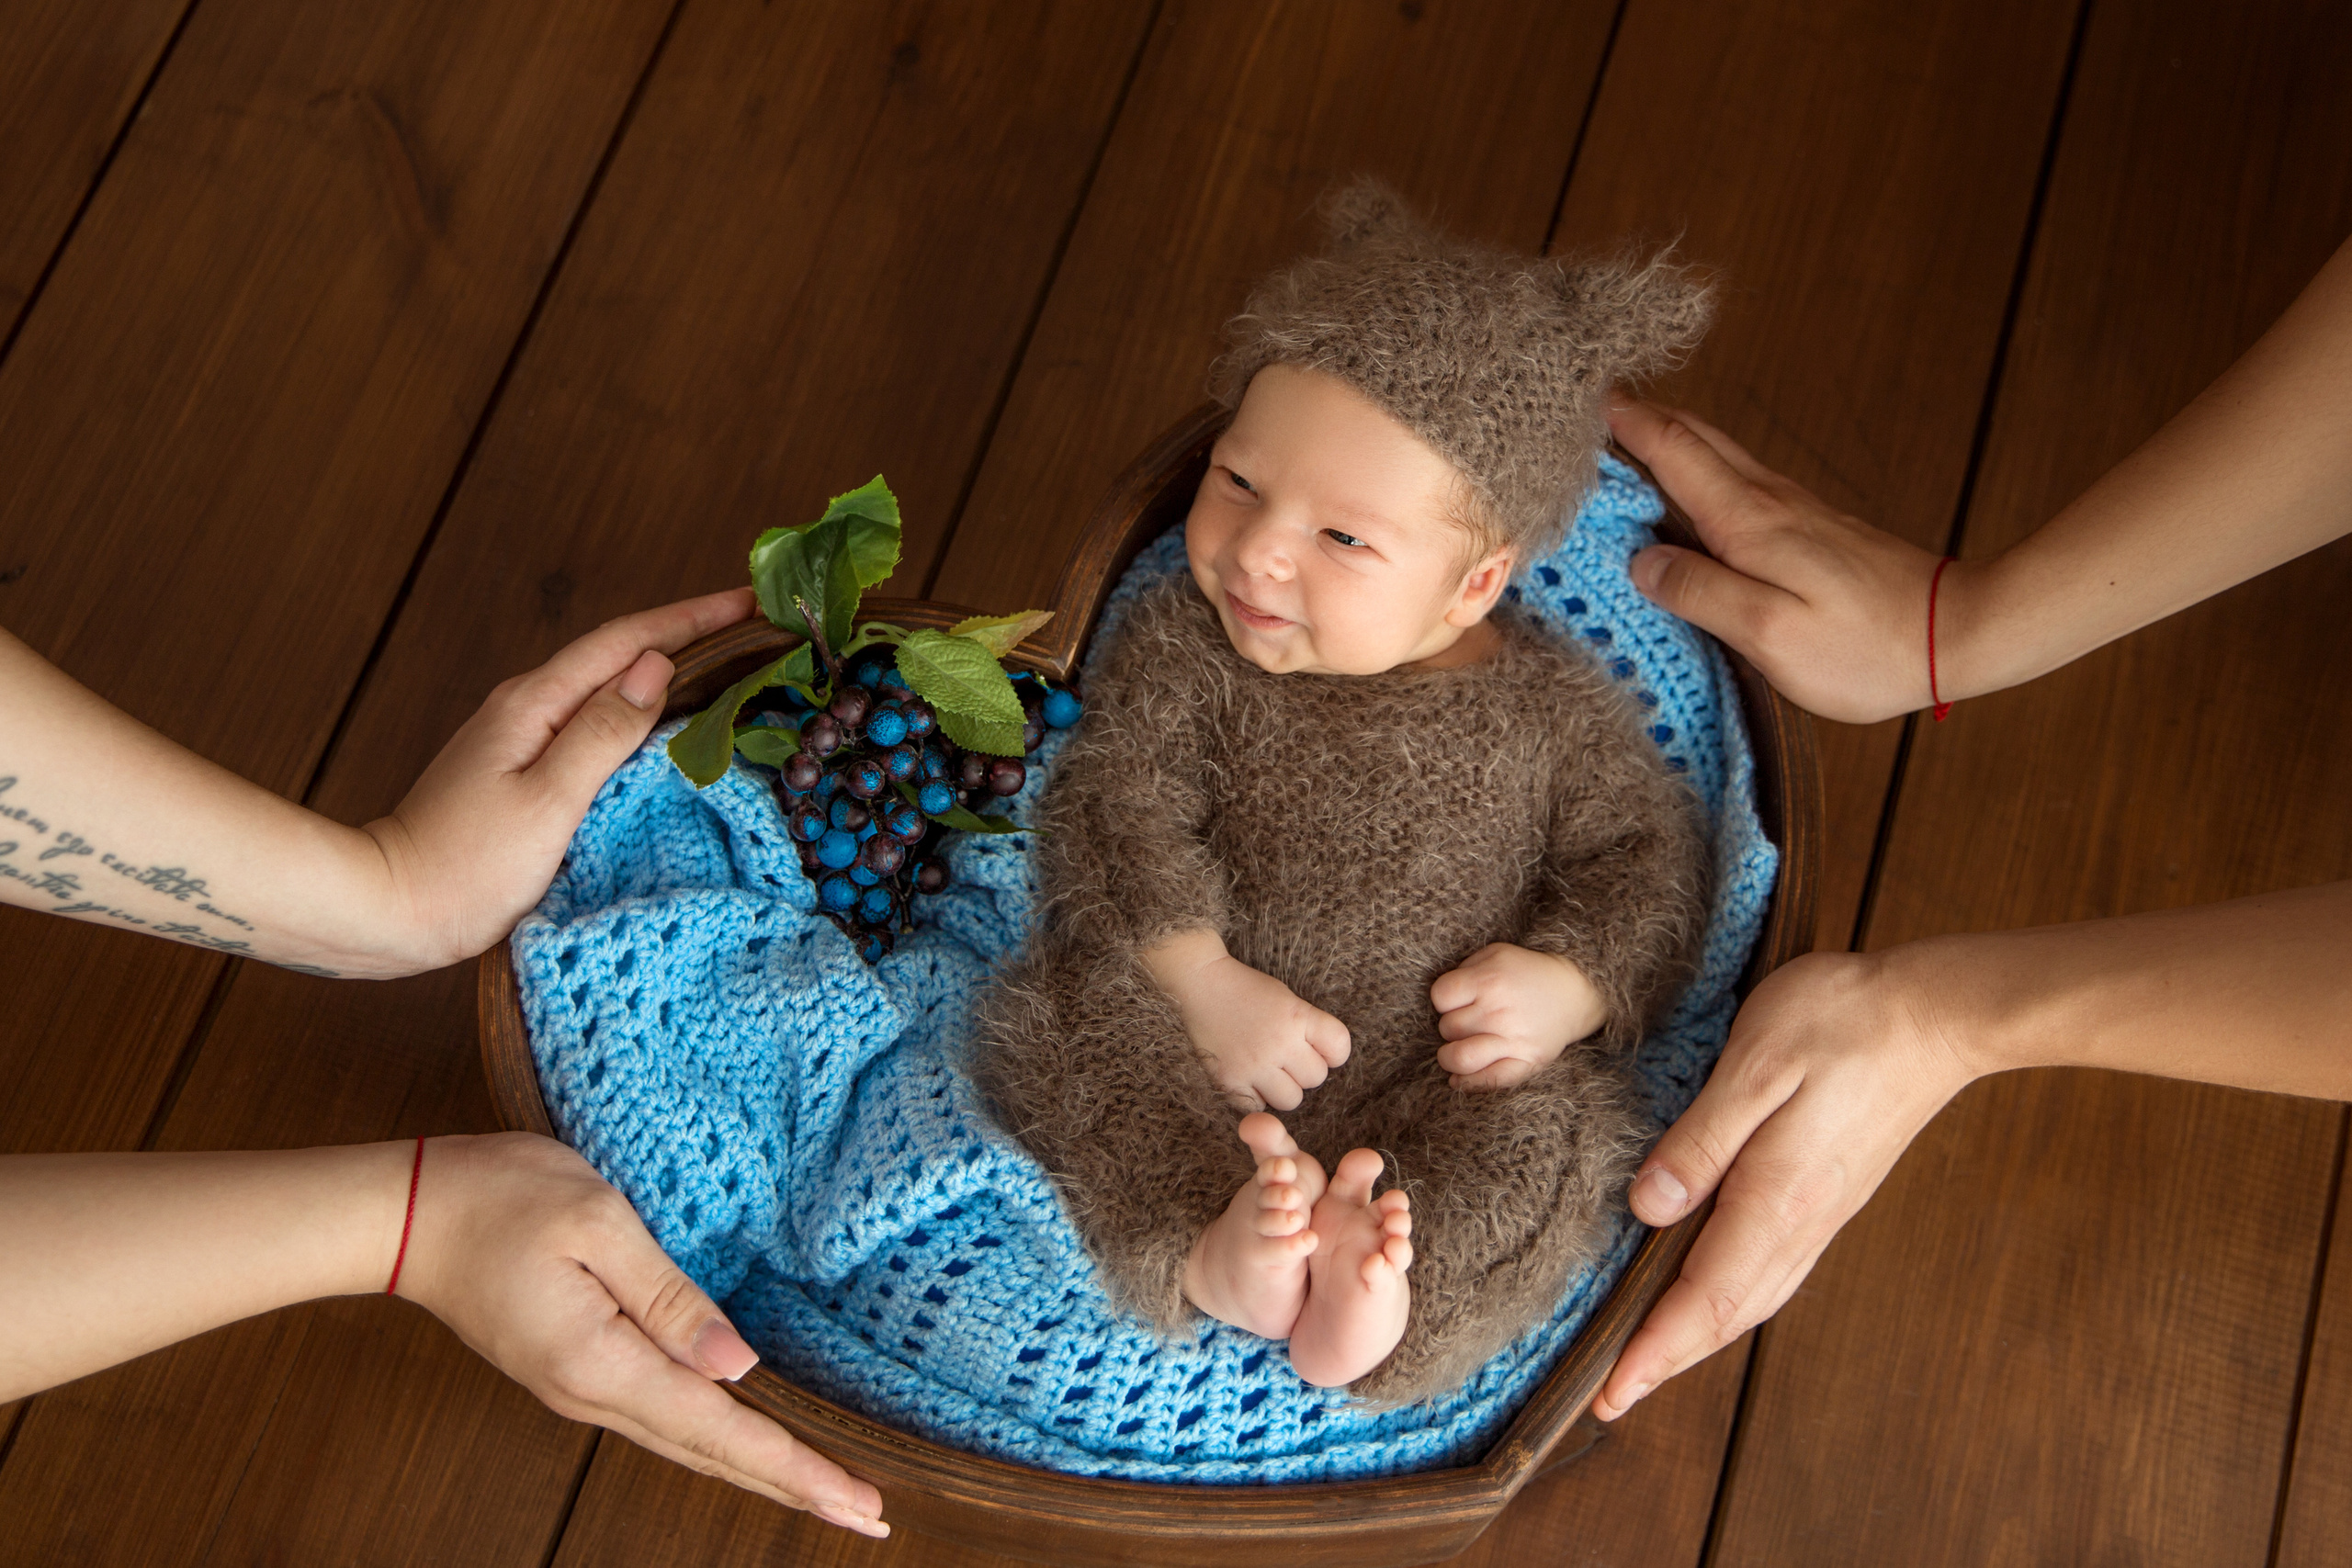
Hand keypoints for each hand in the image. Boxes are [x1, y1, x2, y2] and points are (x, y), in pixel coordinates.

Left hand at [362, 589, 753, 970]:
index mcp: (534, 704)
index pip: (625, 641)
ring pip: (606, 689)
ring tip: (726, 671)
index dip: (691, 618)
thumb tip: (656, 667)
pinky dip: (639, 715)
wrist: (388, 907)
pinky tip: (666, 731)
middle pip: (617, 655)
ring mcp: (520, 737)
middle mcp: (526, 707)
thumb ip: (603, 732)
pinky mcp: (521, 769)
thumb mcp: (548, 801)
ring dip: (666, 673)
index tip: (749, 601)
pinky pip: (593, 725)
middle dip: (687, 636)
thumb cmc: (465, 865)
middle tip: (754, 630)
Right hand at [399, 1132, 887, 1536]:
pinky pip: (664, 1419)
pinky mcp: (577, 1367)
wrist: (408, 1212)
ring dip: (760, 1470)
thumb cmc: (500, 1198)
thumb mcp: (596, 1222)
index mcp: (603, 1362)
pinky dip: (719, 1442)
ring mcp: (582, 1387)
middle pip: (712, 1455)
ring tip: (824, 1491)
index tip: (858, 1503)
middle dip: (794, 1488)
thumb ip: (669, 1295)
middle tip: (869, 1519)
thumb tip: (736, 1364)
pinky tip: (745, 1443)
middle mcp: (593, 1392)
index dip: (795, 1468)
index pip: (720, 1431)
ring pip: (689, 1444)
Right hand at [1143, 930, 1351, 1110]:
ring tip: (1267, 1070)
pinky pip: (1257, 1108)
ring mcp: (1253, 1064)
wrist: (1201, 984)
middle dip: (1304, 1070)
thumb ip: (1308, 1027)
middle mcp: (1279, 1043)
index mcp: (1297, 1016)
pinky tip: (1248, 1079)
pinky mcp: (1229, 1081)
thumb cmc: (1247, 990)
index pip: (1339, 1048)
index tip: (1318, 1049)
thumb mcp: (1287, 998)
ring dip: (1282, 1089)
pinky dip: (1255, 1098)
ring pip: (1291, 1100)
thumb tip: (1327, 1063)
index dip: (1332, 1052)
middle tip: (1285, 1057)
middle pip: (1316, 1078)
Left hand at [1430, 943, 1605, 1089]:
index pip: (1440, 997)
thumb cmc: (1527, 972)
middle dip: (1451, 1026)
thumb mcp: (1496, 954)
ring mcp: (1512, 1040)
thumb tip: (1441, 998)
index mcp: (1488, 981)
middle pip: (1448, 1028)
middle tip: (1466, 1022)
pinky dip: (1468, 1084)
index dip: (1444, 1000)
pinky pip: (1488, 1080)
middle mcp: (1498, 1012)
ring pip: (1459, 1058)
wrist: (1575, 991)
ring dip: (1450, 1057)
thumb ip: (1464, 970)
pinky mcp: (1526, 1062)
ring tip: (1455, 1051)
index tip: (1456, 1001)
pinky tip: (1459, 1080)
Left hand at [1590, 948, 1975, 1421]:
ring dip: (1697, 1335)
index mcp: (1777, 1198)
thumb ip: (1700, 1142)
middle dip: (1667, 1359)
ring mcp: (1821, 1214)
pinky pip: (1771, 1269)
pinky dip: (1730, 1299)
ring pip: (1750, 1297)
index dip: (1654, 1349)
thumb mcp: (1755, 1066)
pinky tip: (1710, 1293)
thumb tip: (1649, 1209)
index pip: (1703, 1296)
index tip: (1611, 1393)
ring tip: (1650, 1356)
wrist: (1937, 1014)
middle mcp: (1802, 1222)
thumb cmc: (1842, 1022)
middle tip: (1613, 1394)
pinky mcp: (1830, 1196)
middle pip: (1725, 1313)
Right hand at [1608, 400, 1961, 724]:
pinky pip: (1738, 482)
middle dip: (1640, 418)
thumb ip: (1700, 593)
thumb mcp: (1770, 635)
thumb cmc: (1865, 647)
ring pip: (1718, 455)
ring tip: (1623, 446)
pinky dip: (1700, 472)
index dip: (1624, 422)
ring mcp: (1793, 510)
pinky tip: (1688, 496)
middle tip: (1589, 413)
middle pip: (1694, 436)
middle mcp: (1769, 501)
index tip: (1577, 403)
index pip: (1673, 450)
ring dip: (1668, 442)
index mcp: (1748, 521)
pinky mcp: (1811, 529)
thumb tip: (1641, 564)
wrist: (1956, 633)